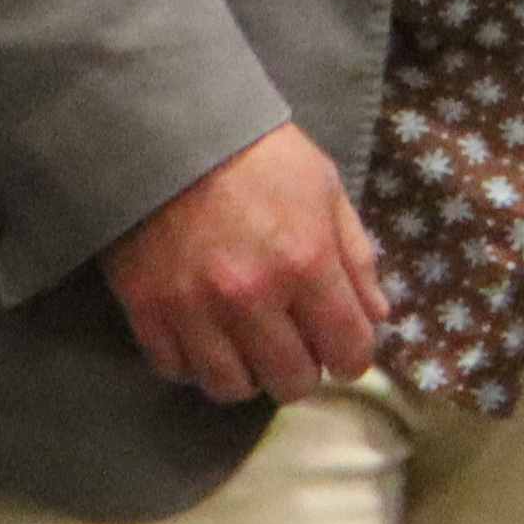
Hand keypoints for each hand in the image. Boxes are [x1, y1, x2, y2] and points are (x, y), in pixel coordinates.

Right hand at [102, 126, 383, 405]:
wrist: (170, 136)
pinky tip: (208, 339)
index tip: (348, 352)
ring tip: (254, 349)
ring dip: (251, 376)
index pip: (346, 347)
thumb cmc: (261, 158)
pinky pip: (177, 371)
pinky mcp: (147, 313)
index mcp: (307, 262)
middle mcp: (252, 296)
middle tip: (301, 350)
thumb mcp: (326, 191)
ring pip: (231, 388)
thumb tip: (376, 315)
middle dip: (306, 371)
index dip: (354, 357)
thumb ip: (356, 256)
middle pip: (291, 380)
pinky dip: (197, 365)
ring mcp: (194, 310)